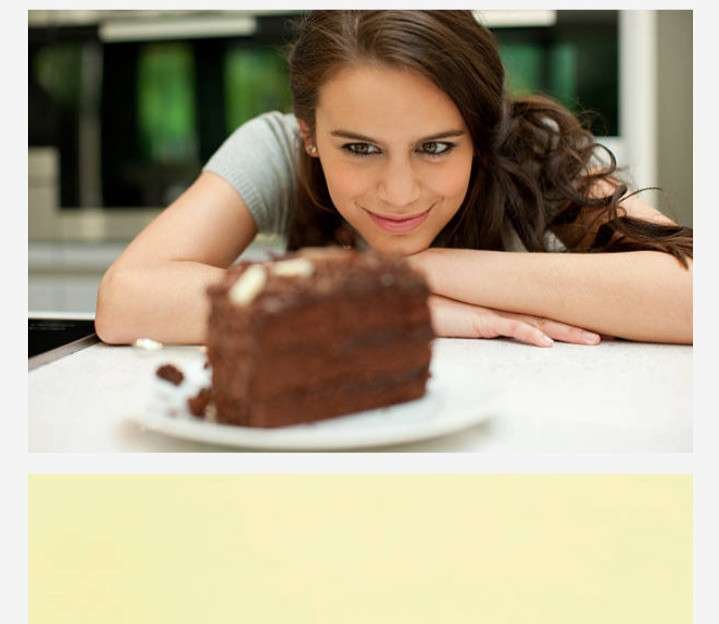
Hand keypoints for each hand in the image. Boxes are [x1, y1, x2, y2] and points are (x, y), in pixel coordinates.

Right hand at [427, 295, 601, 346]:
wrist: (415, 295)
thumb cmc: (437, 307)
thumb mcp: (467, 318)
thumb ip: (485, 322)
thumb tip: (501, 327)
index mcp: (505, 309)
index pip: (543, 315)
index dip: (569, 321)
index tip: (593, 328)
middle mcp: (505, 308)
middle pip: (549, 317)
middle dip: (580, 326)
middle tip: (609, 335)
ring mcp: (495, 313)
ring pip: (538, 322)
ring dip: (567, 332)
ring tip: (593, 340)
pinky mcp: (480, 320)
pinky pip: (510, 327)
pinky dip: (530, 335)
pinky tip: (547, 343)